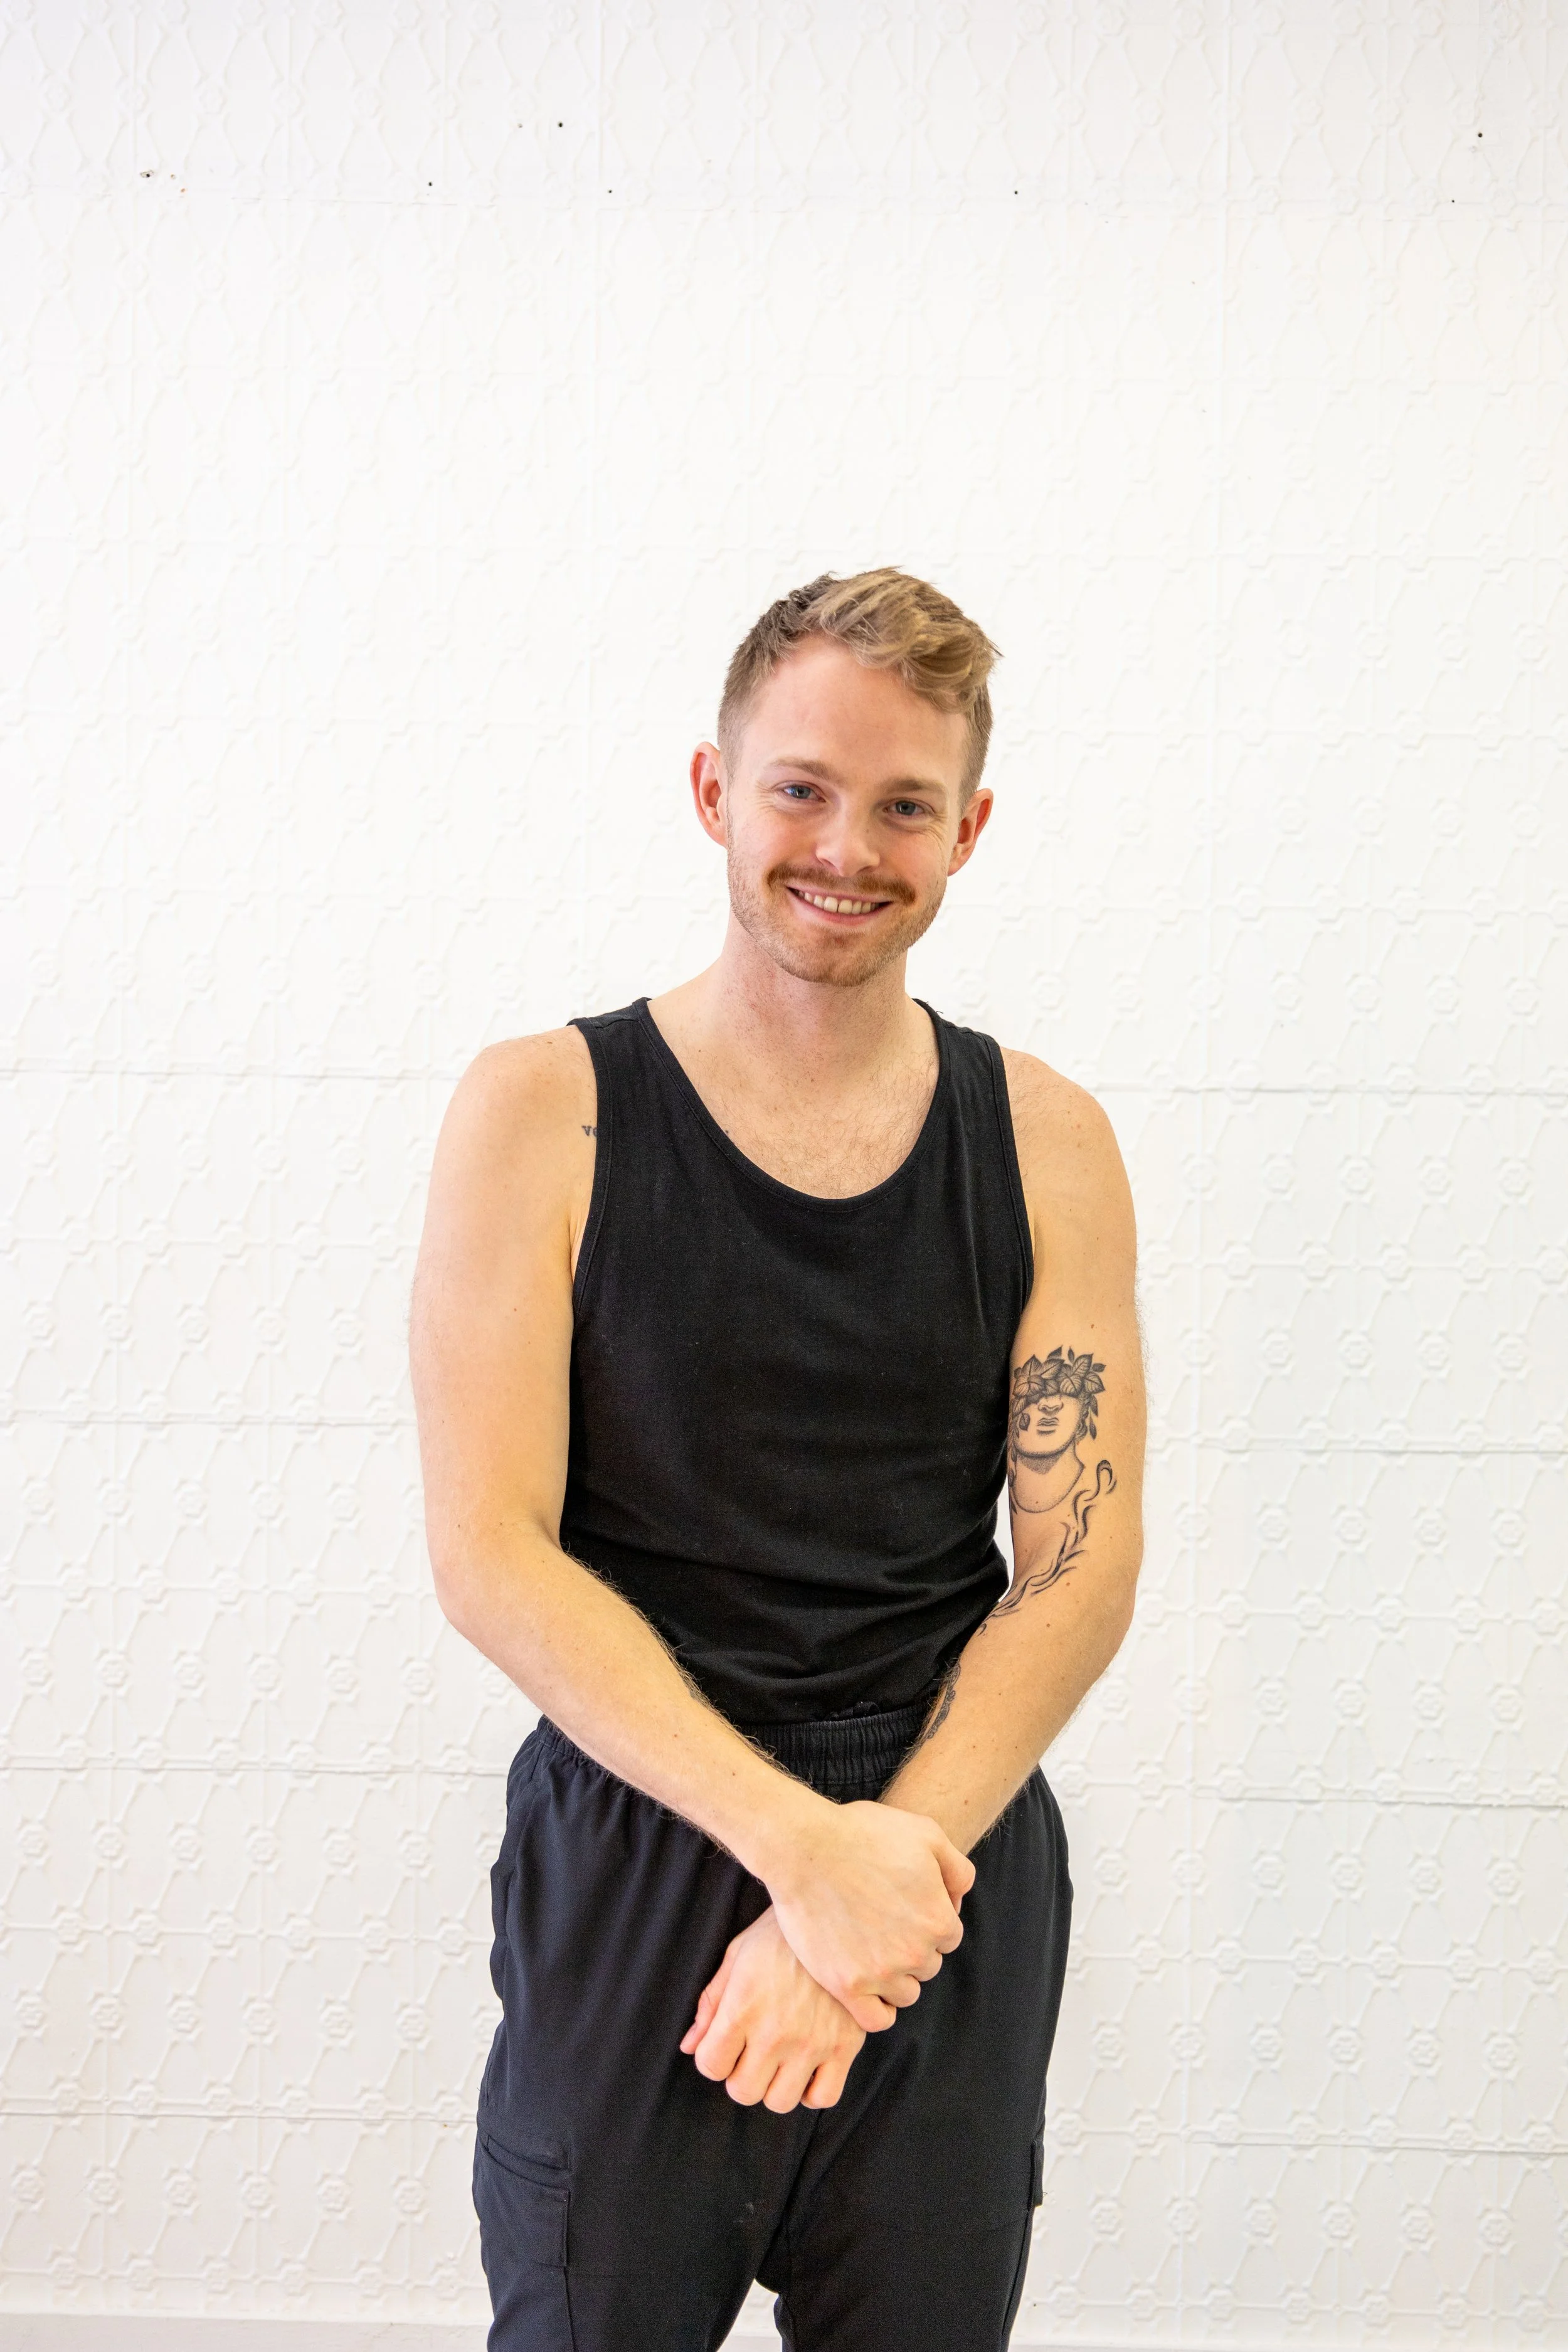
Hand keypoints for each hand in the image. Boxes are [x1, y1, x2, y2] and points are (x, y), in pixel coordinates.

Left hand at [680, 1906, 864, 2111]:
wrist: (836, 1911)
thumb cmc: (779, 1933)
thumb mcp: (737, 1956)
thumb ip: (711, 2003)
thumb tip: (688, 2046)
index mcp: (743, 2006)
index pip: (710, 2065)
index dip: (712, 2058)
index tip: (724, 2044)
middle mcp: (775, 2031)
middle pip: (743, 2091)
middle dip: (740, 2075)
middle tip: (751, 2052)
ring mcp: (813, 2041)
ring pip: (780, 2101)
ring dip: (774, 2085)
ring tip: (779, 2059)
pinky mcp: (846, 2045)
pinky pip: (824, 2097)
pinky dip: (812, 2090)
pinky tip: (807, 2066)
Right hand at [764, 1799, 974, 2034]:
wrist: (805, 1848)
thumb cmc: (864, 1834)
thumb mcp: (927, 1833)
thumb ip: (958, 1870)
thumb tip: (958, 1902)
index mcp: (939, 1920)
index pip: (948, 1937)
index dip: (927, 1918)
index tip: (901, 1905)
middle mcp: (916, 1953)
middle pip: (928, 1965)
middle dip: (911, 1946)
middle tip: (881, 1921)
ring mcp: (880, 1974)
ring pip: (906, 1993)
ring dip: (895, 1976)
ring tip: (870, 1948)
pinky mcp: (847, 1986)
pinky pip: (877, 2019)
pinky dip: (877, 2008)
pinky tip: (866, 1984)